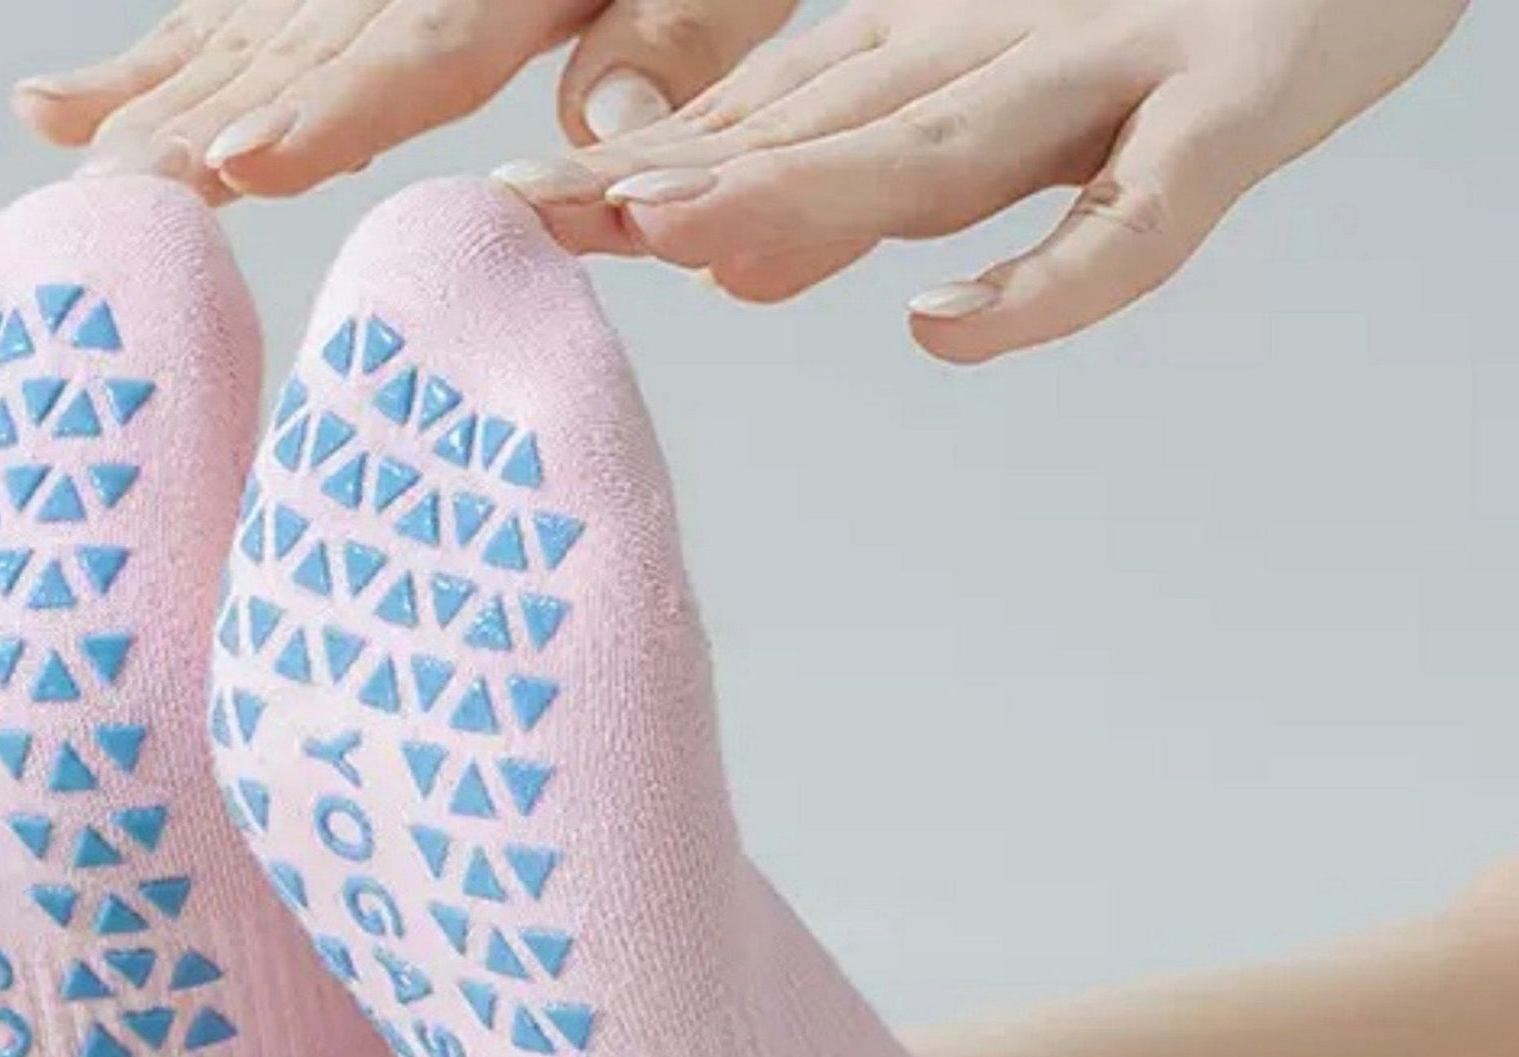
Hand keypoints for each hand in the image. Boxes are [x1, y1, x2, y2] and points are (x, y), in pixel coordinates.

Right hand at [12, 0, 794, 205]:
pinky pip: (225, 13)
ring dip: (148, 101)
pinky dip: (151, 62)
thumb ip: (667, 43)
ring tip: (62, 158)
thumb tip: (615, 139)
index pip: (405, 49)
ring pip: (236, 36)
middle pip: (289, 50)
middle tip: (112, 200)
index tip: (242, 160)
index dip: (324, 110)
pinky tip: (62, 102)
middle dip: (194, 124)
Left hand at [497, 0, 1468, 360]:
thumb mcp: (995, 97)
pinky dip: (1046, 281)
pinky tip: (943, 334)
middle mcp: (1004, 49)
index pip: (767, 114)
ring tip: (668, 236)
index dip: (637, 163)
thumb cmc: (1176, 25)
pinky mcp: (1242, 101)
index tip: (507, 217)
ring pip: (936, 149)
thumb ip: (868, 175)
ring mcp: (1121, 69)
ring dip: (797, 197)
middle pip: (814, 125)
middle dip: (666, 177)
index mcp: (945, 48)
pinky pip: (1138, 216)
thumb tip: (731, 272)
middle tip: (529, 222)